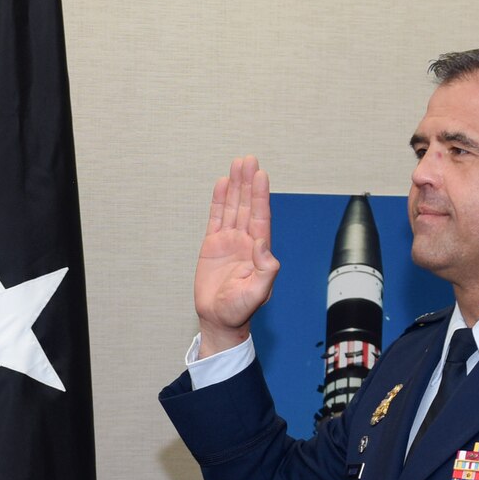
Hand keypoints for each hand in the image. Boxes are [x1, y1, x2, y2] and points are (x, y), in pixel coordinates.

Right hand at [193, 156, 279, 356]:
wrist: (218, 319)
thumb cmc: (240, 310)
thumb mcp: (258, 293)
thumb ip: (265, 269)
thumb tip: (262, 243)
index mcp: (259, 250)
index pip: (261, 216)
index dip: (260, 195)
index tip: (260, 175)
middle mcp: (246, 241)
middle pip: (248, 205)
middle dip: (248, 182)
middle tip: (248, 160)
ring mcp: (229, 241)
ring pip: (234, 207)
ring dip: (236, 186)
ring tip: (237, 164)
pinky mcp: (213, 245)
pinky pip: (217, 218)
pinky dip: (219, 201)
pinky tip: (222, 184)